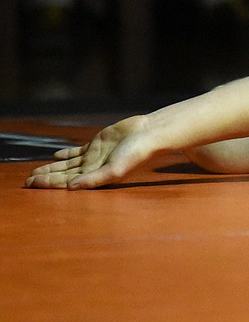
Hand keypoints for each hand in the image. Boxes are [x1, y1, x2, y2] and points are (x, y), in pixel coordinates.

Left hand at [24, 116, 156, 189]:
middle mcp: (93, 168)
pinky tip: (55, 156)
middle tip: (27, 181)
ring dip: (52, 168)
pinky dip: (65, 153)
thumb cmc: (136, 154)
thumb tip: (70, 188)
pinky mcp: (98, 143)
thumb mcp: (115, 169)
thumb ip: (93, 179)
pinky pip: (77, 151)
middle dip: (46, 178)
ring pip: (68, 164)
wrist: (148, 133)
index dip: (49, 183)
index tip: (33, 183)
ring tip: (36, 171)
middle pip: (64, 175)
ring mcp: (95, 156)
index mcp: (96, 177)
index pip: (67, 182)